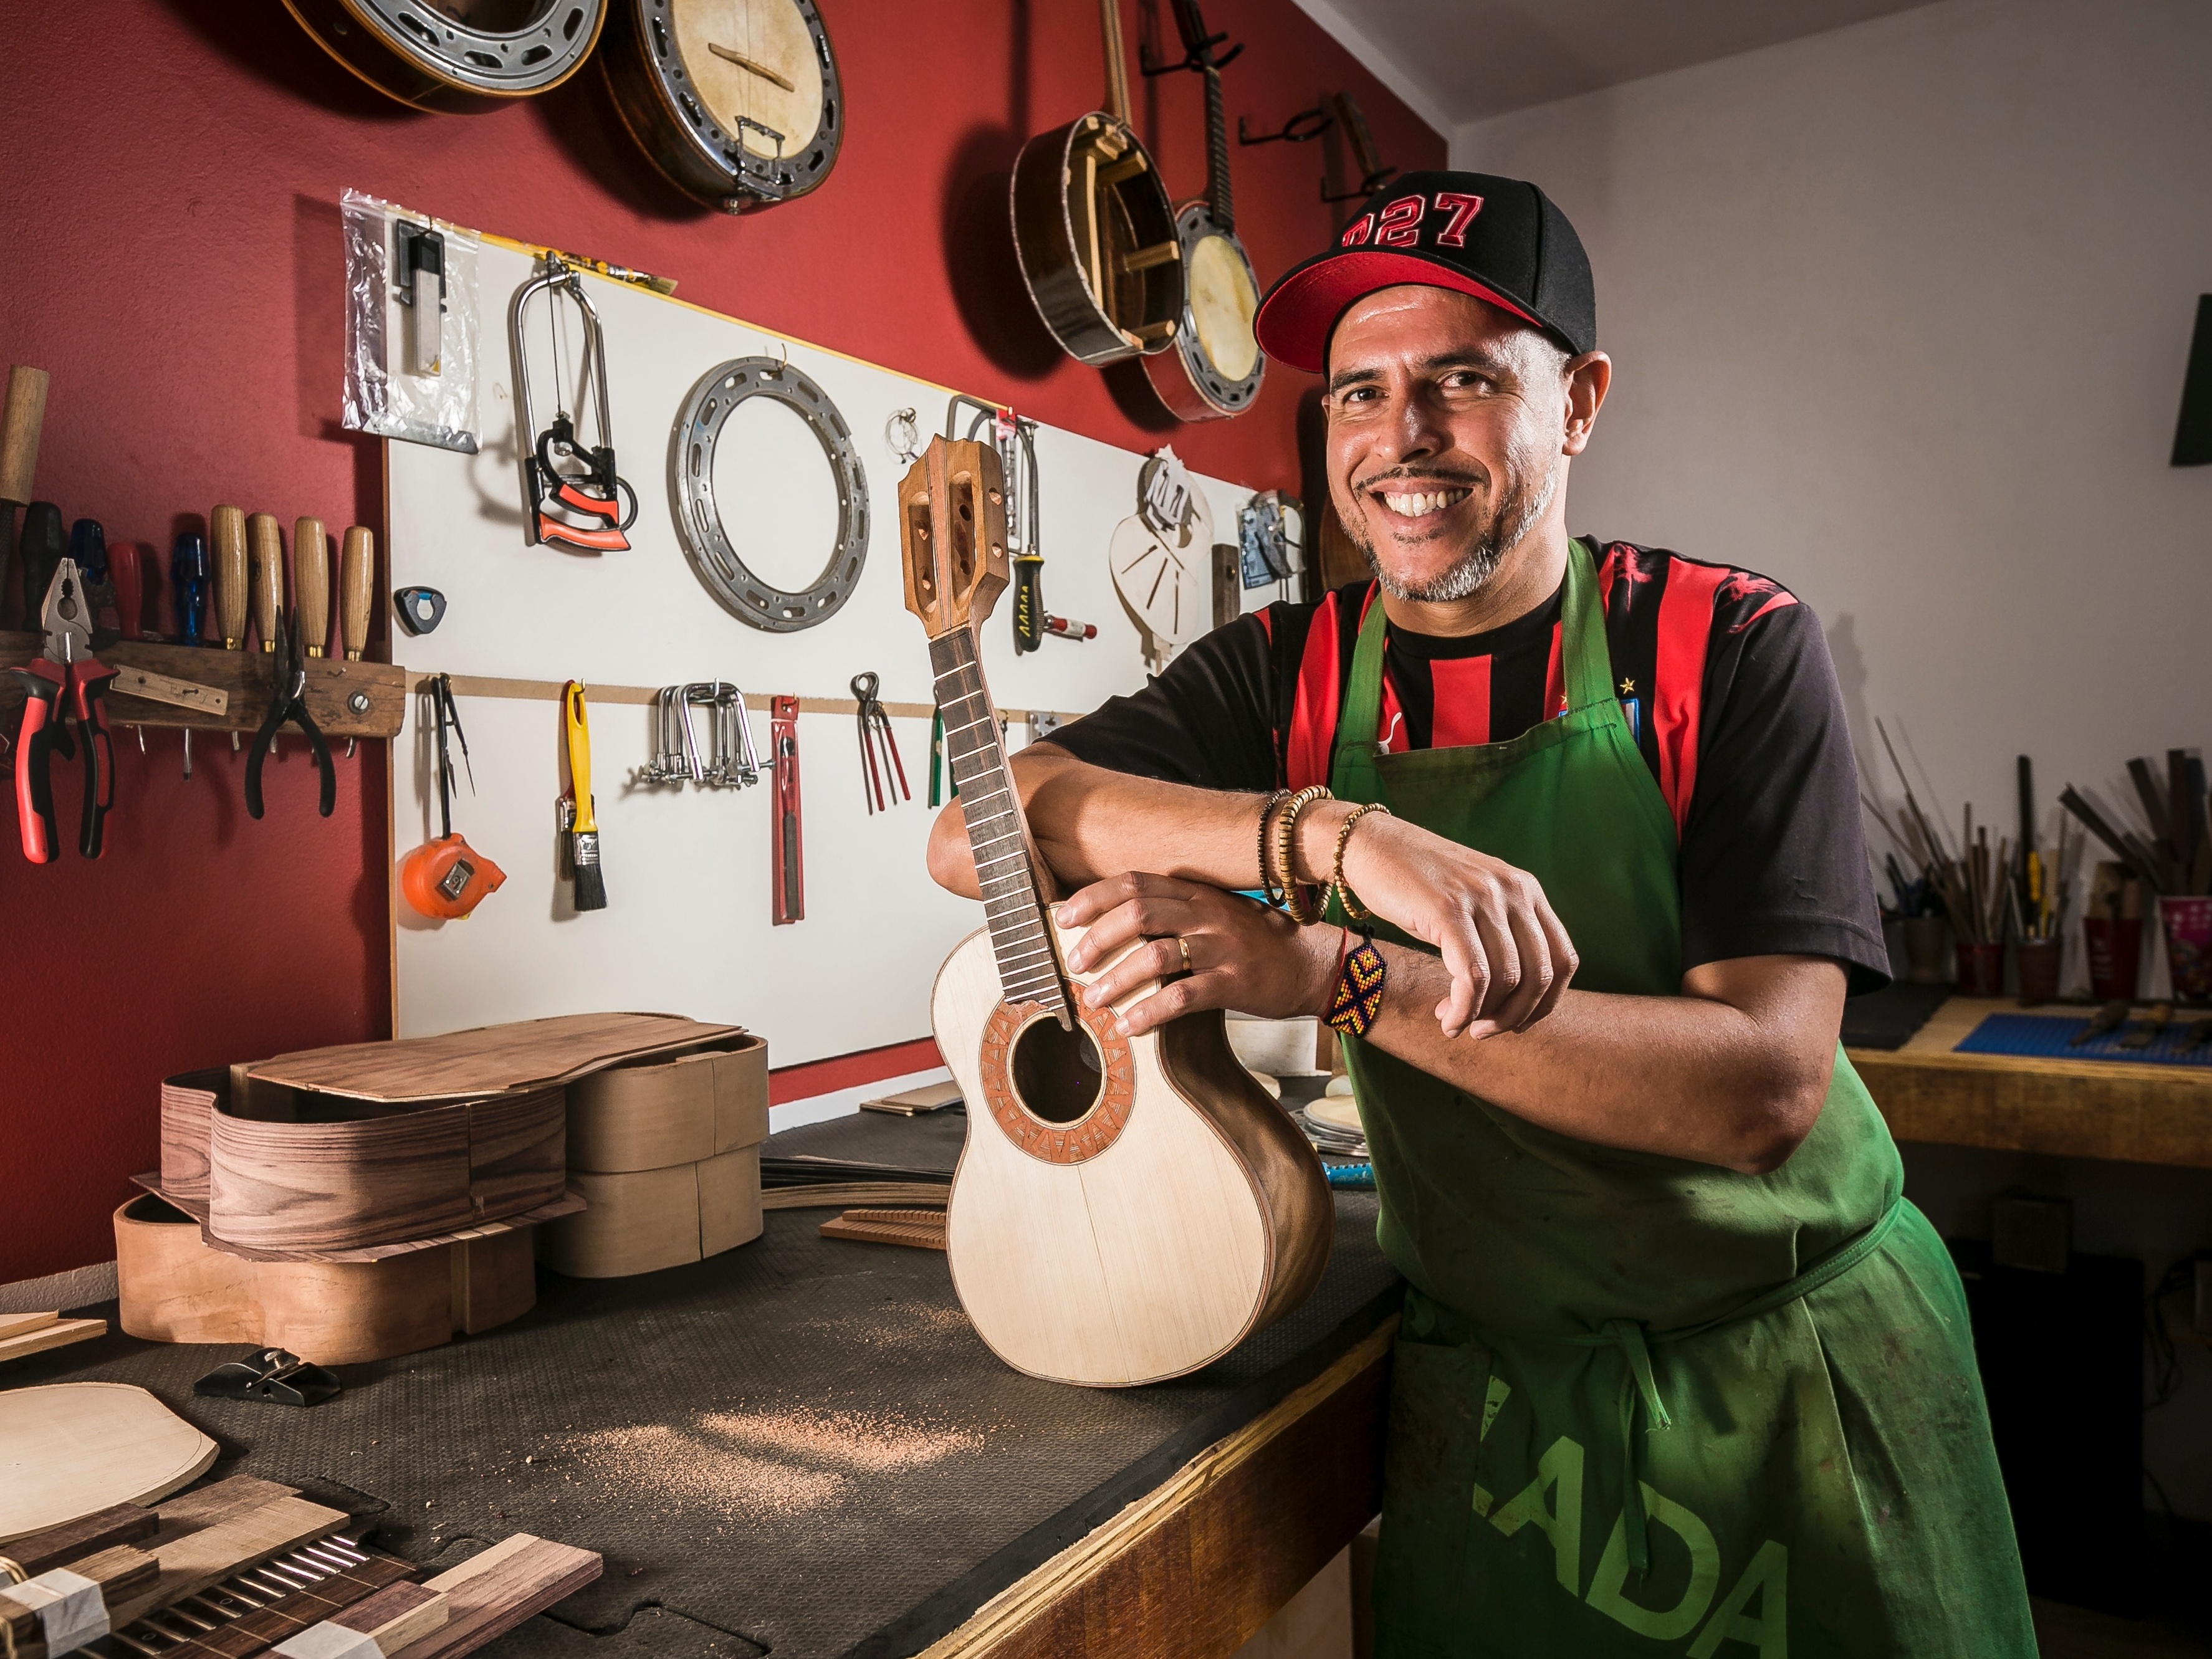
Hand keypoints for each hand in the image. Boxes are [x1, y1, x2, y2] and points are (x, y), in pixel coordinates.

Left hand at [1058, 873, 1340, 1038]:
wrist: (1308, 963)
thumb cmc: (1252, 940)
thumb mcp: (1212, 911)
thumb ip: (1171, 910)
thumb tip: (1113, 922)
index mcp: (1194, 893)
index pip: (1133, 883)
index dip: (1093, 898)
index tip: (1063, 917)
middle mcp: (1205, 914)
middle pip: (1137, 914)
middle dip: (1097, 939)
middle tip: (1075, 963)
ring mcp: (1220, 948)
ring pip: (1155, 956)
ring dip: (1116, 979)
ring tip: (1094, 1000)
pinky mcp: (1233, 983)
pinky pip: (1182, 998)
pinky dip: (1149, 1013)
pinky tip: (1129, 1026)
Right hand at [1325, 809, 1576, 1038]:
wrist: (1370, 845)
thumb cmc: (1416, 881)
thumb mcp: (1472, 900)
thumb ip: (1499, 932)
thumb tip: (1514, 996)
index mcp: (1525, 888)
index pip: (1563, 959)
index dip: (1546, 1004)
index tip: (1516, 1024)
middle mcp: (1511, 890)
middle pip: (1539, 976)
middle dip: (1514, 1017)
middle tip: (1483, 1032)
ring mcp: (1481, 898)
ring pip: (1506, 980)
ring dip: (1482, 1017)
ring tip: (1456, 1024)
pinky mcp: (1447, 910)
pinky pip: (1472, 977)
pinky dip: (1462, 1010)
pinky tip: (1446, 1020)